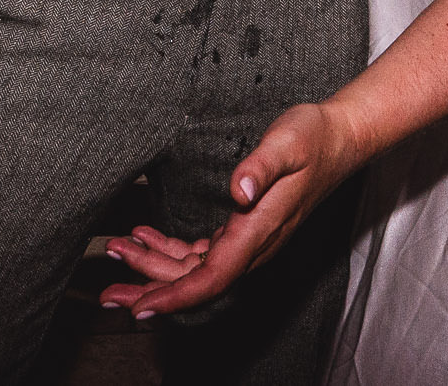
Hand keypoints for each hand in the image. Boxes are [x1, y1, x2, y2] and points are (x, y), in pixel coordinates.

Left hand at [97, 101, 362, 318]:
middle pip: (195, 282)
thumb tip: (240, 190)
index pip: (211, 278)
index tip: (141, 308)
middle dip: (150, 287)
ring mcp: (248, 241)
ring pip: (194, 269)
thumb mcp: (287, 143)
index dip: (175, 297)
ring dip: (153, 265)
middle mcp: (252, 246)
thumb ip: (262, 166)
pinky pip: (201, 253)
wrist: (339, 140)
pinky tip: (146, 236)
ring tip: (116, 251)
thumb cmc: (312, 139)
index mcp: (257, 232)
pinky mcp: (243, 230)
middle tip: (108, 292)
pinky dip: (169, 249)